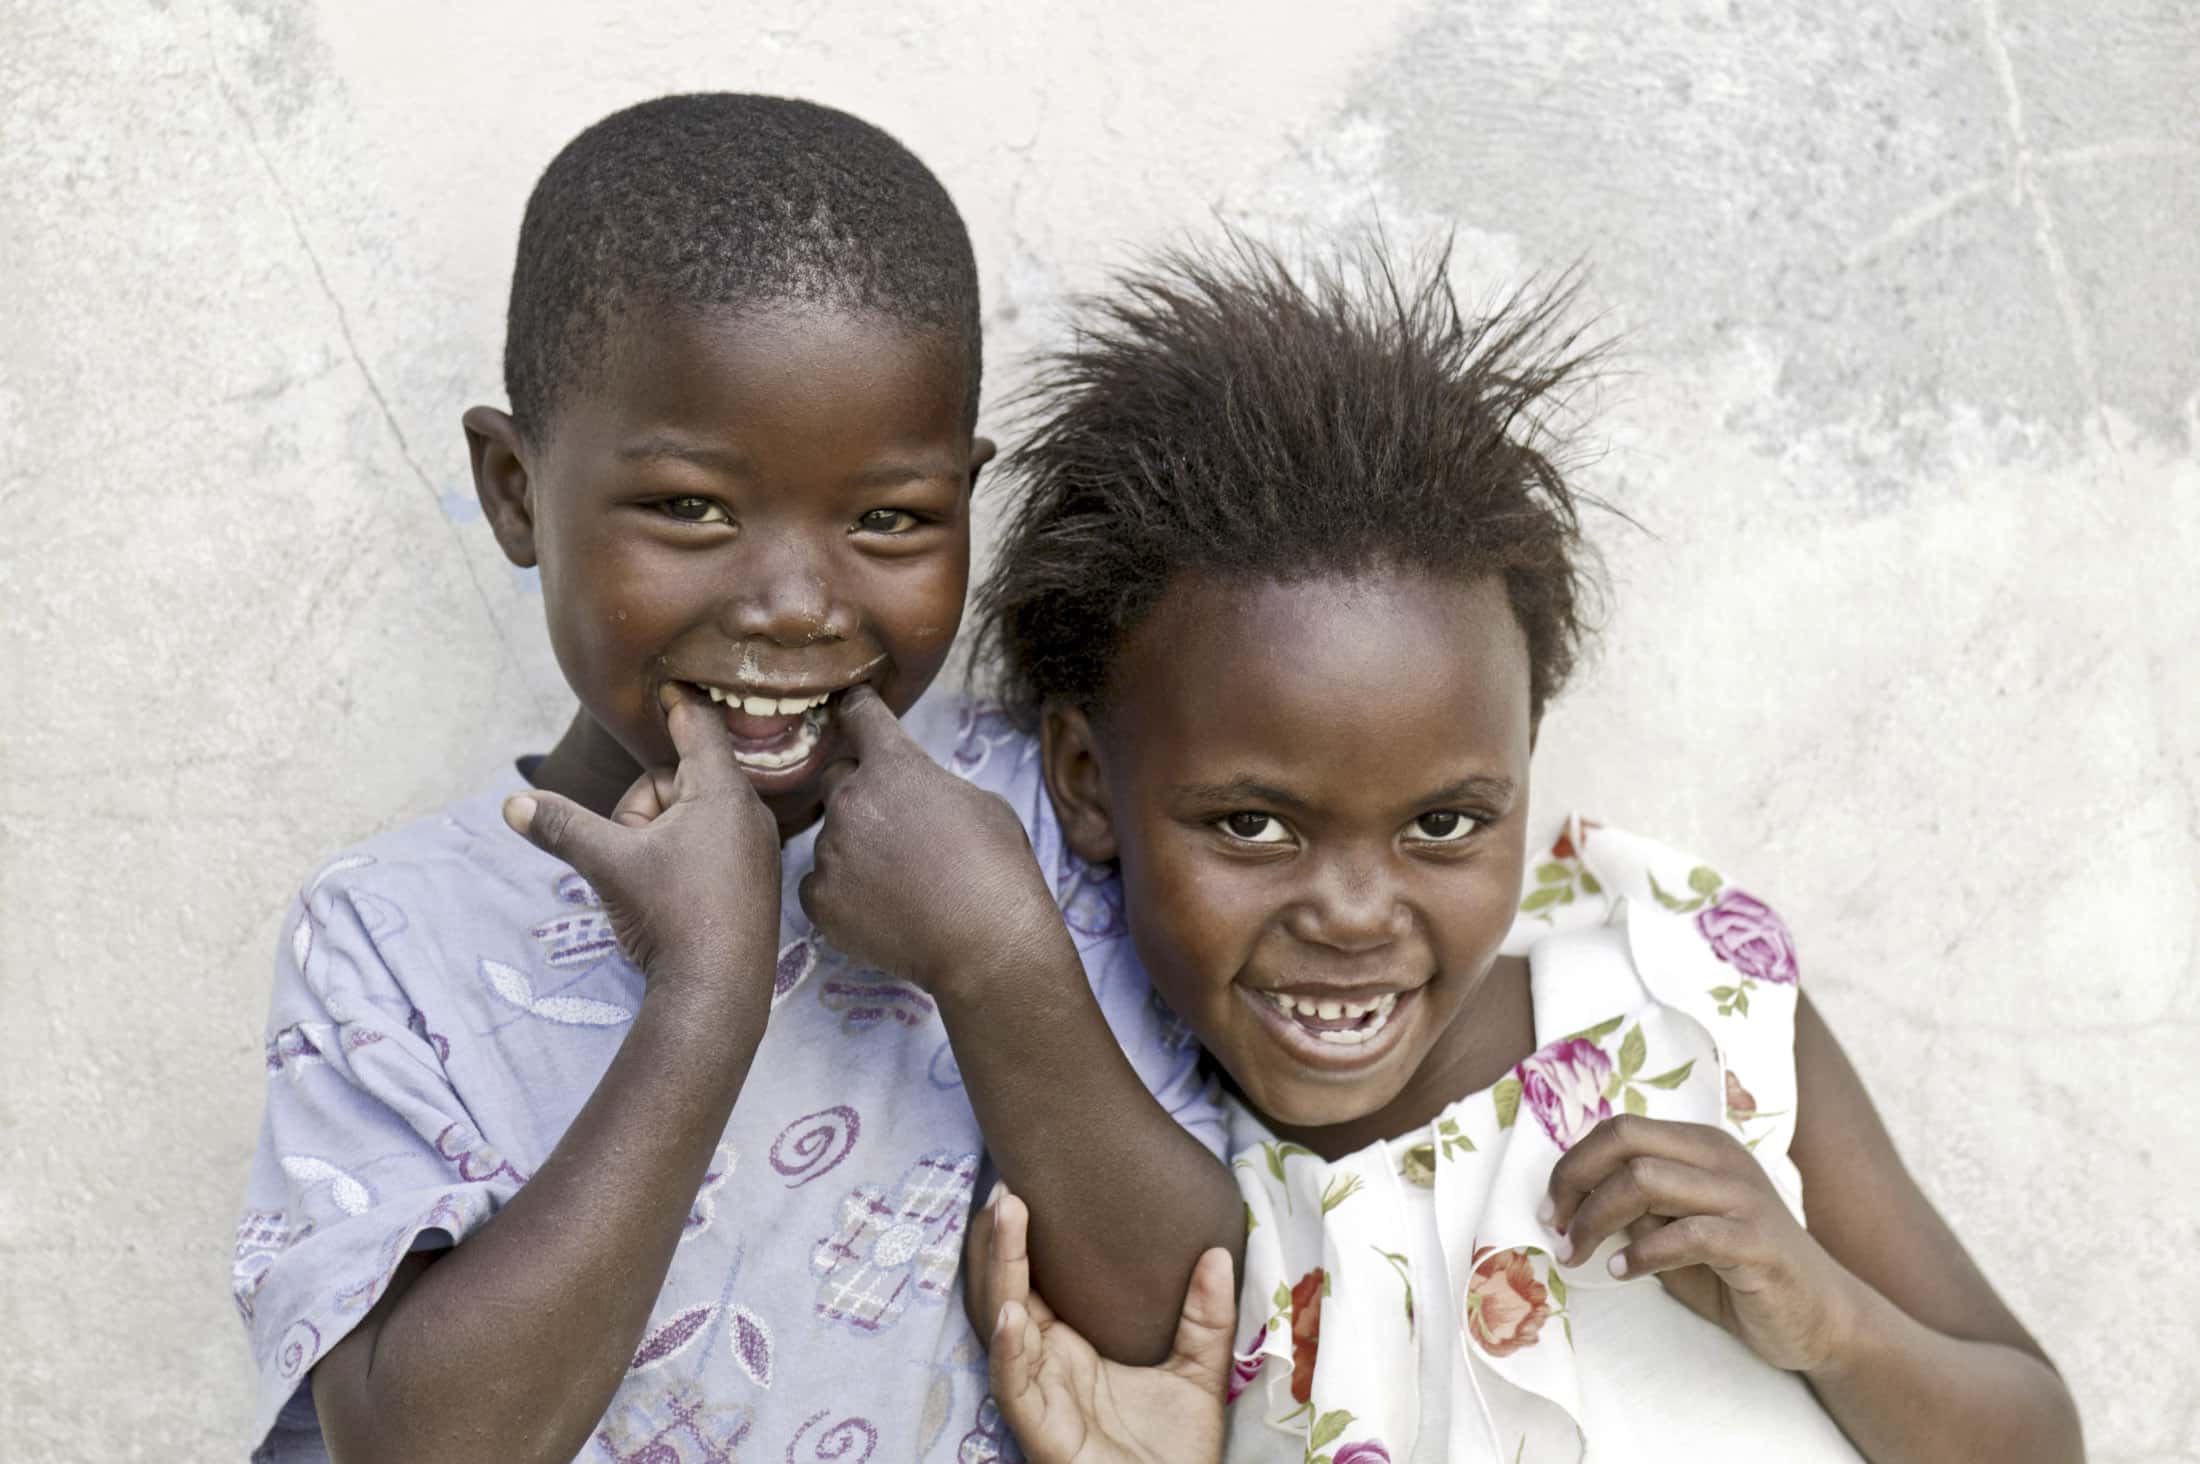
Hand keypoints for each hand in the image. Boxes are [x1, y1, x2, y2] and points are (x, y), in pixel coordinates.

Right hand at [503, 683, 781, 1009]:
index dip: (676, 704)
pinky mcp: (757, 879)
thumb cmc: (671, 917)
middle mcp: (749, 812)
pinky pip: (710, 846)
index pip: (697, 726)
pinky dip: (682, 858)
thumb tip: (512, 804)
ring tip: (649, 880)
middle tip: (632, 849)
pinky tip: (671, 897)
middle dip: (643, 807)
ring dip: (659, 836)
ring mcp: (758, 847)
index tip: (668, 686)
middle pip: (679, 780)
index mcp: (721, 792)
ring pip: (691, 817)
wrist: (718, 992)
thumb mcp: (608, 864)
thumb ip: (562, 827)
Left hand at [798, 687, 1059, 992]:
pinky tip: (879, 908)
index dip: (857, 710)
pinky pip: (818, 884)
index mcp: (894, 766)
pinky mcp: (819, 899)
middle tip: (895, 827)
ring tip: (897, 882)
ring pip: (830, 837)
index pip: (860, 715)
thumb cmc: (998, 869)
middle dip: (860, 793)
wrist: (986, 943)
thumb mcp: (983, 803)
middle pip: (836, 778)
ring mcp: (829, 852)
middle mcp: (851, 800)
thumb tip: (918, 795)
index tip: (852, 709)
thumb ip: (934, 785)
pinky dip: (841, 893)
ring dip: (854, 848)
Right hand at [969, 1184, 1232, 1463]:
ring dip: (1001, 1275)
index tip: (1028, 1185)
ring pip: (1003, 1328)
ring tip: (1006, 1222)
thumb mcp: (1199, 1373)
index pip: (1036, 1283)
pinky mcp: (1040, 1432)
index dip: (1026, 1238)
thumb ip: (1206, 1317)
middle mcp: (1046, 1366)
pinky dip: (1010, 1351)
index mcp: (1071, 1348)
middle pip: (1009, 1294)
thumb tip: (1218, 1253)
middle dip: (1002, 1243)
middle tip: (1007, 1189)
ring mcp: (1039, 1397)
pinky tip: (1013, 1314)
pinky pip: (1015, 1387)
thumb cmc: (1176, 1453)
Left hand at [1543, 1113, 1862, 1372]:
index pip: (1619, 1129)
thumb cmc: (1735, 1271)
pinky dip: (1642, 1253)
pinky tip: (1625, 1272)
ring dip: (1598, 1220)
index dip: (1573, 1164)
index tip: (1552, 1209)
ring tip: (1582, 1255)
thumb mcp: (1674, 1230)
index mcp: (1699, 1145)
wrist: (1817, 1316)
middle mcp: (1721, 1158)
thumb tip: (1573, 1197)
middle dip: (1575, 1182)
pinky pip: (1685, 1234)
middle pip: (1624, 1141)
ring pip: (1644, 1180)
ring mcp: (1743, 1196)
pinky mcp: (1757, 1242)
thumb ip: (1636, 1207)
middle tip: (1559, 1229)